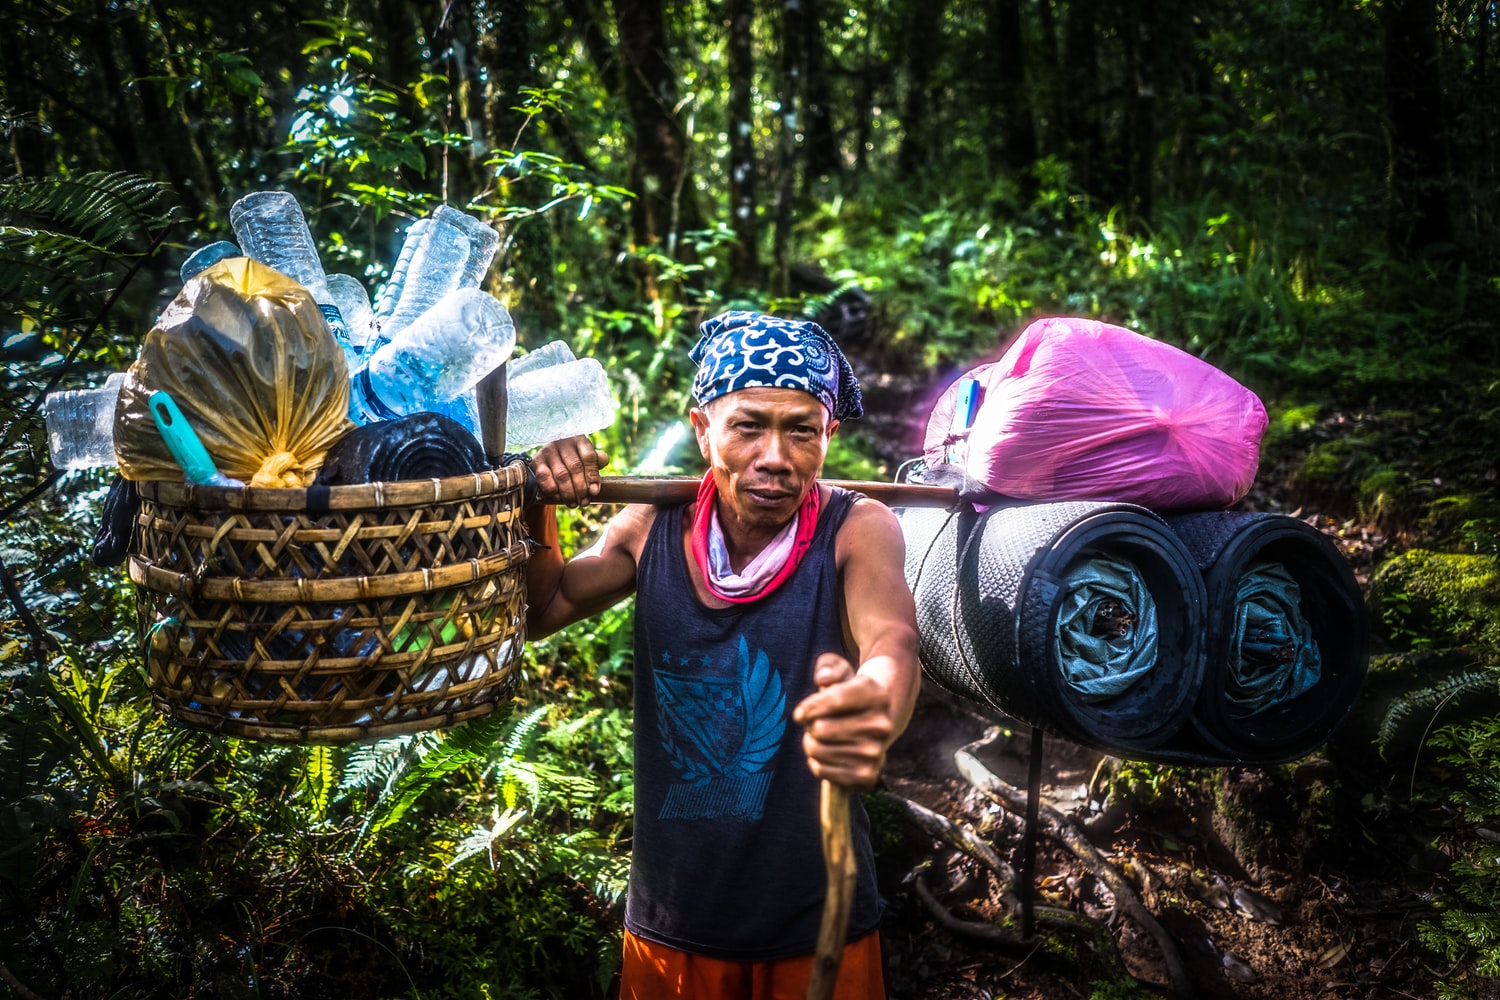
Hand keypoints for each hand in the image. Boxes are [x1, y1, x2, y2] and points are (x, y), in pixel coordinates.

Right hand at [532, 436, 608, 506]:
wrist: (551, 456)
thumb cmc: (574, 457)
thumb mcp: (586, 456)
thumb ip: (597, 459)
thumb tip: (603, 462)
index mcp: (579, 439)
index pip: (589, 457)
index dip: (592, 476)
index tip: (594, 492)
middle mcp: (563, 442)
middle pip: (575, 468)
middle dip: (581, 488)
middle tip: (584, 502)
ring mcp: (548, 450)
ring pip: (561, 475)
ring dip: (568, 493)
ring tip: (574, 503)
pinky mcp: (536, 461)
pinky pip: (544, 478)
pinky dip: (553, 490)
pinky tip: (559, 497)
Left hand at [793, 652, 899, 790]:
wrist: (879, 718)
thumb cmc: (850, 690)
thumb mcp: (840, 669)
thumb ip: (828, 667)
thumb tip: (823, 679)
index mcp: (876, 694)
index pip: (834, 699)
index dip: (809, 707)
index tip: (799, 714)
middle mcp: (882, 725)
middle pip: (821, 728)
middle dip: (810, 724)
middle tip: (816, 722)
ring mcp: (877, 752)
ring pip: (818, 750)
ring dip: (810, 743)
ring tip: (819, 736)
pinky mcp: (868, 775)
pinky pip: (823, 771)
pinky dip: (815, 763)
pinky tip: (824, 753)